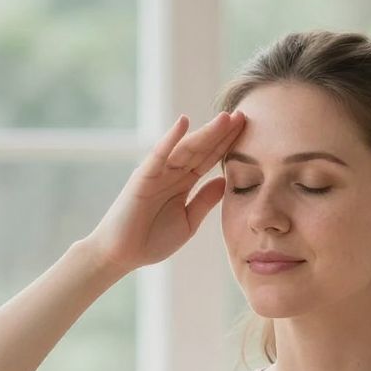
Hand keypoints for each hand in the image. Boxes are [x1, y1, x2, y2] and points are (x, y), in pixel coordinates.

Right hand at [89, 109, 245, 273]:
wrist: (122, 255)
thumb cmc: (152, 240)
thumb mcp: (188, 221)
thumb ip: (205, 201)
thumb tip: (225, 182)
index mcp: (184, 182)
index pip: (210, 158)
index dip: (228, 144)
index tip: (248, 129)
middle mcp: (172, 173)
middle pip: (201, 148)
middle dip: (221, 133)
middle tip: (242, 115)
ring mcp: (157, 173)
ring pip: (185, 148)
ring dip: (205, 133)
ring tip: (225, 118)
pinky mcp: (143, 177)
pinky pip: (158, 155)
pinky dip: (170, 139)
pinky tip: (183, 123)